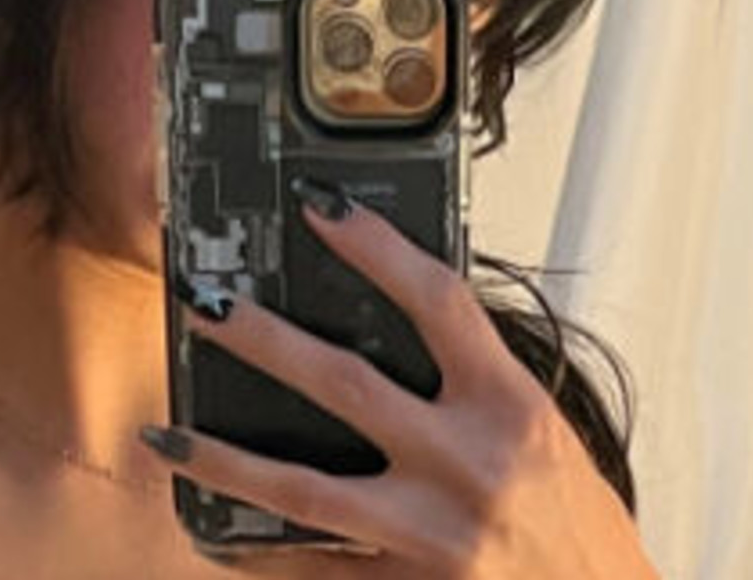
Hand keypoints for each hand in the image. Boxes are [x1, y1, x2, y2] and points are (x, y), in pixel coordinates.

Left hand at [139, 184, 659, 578]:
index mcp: (512, 409)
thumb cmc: (585, 527)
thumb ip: (477, 377)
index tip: (322, 209)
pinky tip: (211, 528)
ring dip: (227, 454)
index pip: (437, 300)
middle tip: (208, 306)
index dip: (376, 245)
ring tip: (167, 432)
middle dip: (265, 340)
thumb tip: (403, 321)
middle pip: (346, 383)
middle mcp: (469, 465)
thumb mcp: (548, 431)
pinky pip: (315, 567)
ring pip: (307, 487)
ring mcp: (433, 535)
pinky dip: (257, 547)